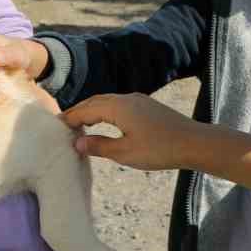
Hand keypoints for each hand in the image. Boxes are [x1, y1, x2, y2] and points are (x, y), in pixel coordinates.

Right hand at [63, 93, 199, 171]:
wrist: (194, 143)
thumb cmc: (159, 149)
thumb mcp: (125, 152)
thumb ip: (99, 146)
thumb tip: (78, 142)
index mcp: (117, 107)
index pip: (86, 109)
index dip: (70, 118)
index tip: (56, 127)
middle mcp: (126, 98)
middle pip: (95, 101)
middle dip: (78, 111)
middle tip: (64, 124)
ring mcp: (138, 100)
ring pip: (107, 101)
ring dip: (92, 110)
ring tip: (80, 124)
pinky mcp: (146, 106)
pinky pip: (118, 104)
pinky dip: (105, 111)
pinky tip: (105, 123)